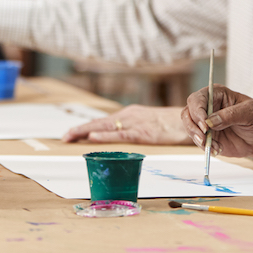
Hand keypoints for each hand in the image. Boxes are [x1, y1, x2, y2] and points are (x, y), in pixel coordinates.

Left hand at [63, 105, 190, 144]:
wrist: (189, 121)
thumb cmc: (169, 125)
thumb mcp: (146, 125)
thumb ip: (131, 130)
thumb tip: (117, 138)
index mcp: (129, 114)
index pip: (102, 121)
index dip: (85, 127)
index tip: (70, 134)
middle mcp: (129, 116)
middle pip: (99, 122)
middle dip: (80, 130)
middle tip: (64, 137)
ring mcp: (135, 123)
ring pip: (105, 127)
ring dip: (86, 132)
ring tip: (70, 137)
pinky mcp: (142, 132)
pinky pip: (120, 134)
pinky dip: (105, 135)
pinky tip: (93, 137)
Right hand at [181, 86, 252, 158]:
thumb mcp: (249, 113)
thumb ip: (230, 115)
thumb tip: (210, 122)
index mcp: (216, 94)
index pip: (197, 99)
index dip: (197, 111)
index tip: (204, 125)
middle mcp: (207, 107)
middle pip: (188, 113)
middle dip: (193, 126)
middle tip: (203, 138)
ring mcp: (205, 122)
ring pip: (190, 128)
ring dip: (198, 139)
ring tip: (213, 146)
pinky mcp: (207, 136)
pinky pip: (198, 141)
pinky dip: (205, 147)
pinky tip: (217, 149)